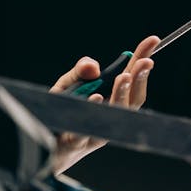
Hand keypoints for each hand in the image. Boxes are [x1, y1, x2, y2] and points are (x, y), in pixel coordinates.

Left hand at [50, 35, 159, 171]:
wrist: (37, 150)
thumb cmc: (56, 118)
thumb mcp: (65, 89)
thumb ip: (79, 73)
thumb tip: (94, 67)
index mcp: (108, 102)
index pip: (131, 79)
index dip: (142, 60)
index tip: (153, 40)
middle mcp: (108, 119)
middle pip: (132, 100)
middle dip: (140, 79)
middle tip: (146, 61)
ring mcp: (94, 133)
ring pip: (114, 116)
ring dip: (121, 95)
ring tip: (124, 76)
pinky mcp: (75, 143)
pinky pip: (86, 129)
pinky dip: (93, 112)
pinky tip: (97, 98)